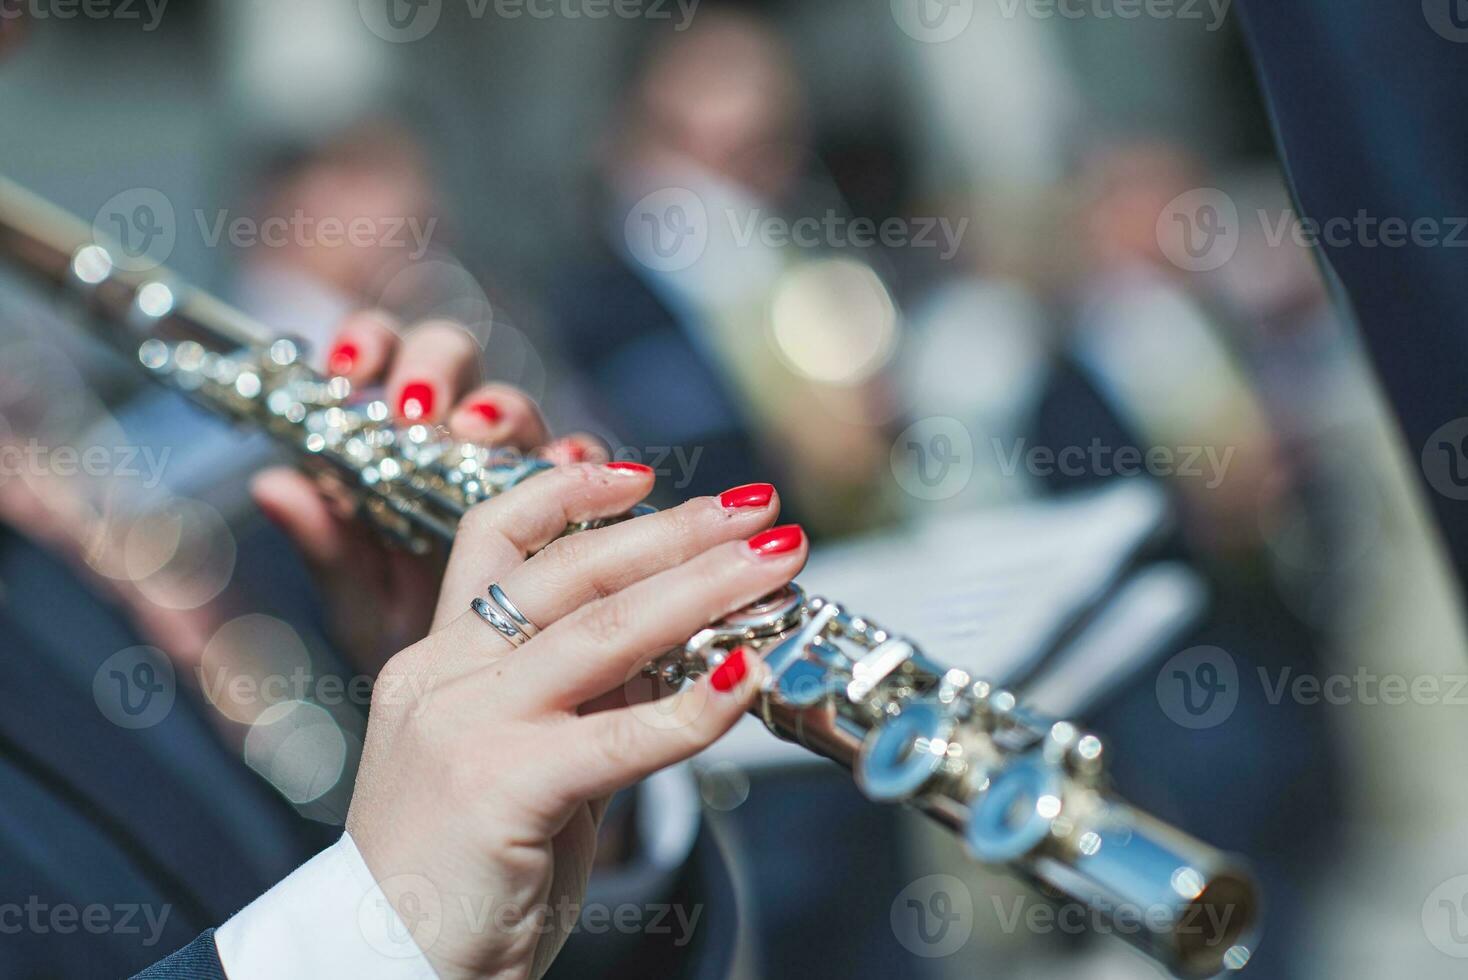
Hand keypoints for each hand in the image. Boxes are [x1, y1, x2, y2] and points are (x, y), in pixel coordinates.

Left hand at [251, 310, 600, 672]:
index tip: (348, 370)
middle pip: (452, 360)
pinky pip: (583, 460)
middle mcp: (457, 443)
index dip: (369, 346)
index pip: (380, 360)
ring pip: (514, 405)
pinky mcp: (578, 498)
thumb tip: (272, 483)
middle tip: (417, 407)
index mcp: (393, 447)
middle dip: (433, 367)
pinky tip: (564, 467)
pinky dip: (576, 457)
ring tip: (478, 436)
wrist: (487, 717)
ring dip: (498, 411)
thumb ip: (326, 547)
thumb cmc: (415, 652)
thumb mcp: (361, 608)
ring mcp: (518, 466)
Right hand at [345, 466, 801, 979]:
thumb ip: (579, 692)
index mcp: (437, 657)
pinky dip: (695, 707)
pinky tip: (748, 683)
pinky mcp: (500, 788)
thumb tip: (674, 636)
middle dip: (677, 532)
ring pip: (604, 632)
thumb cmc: (462, 867)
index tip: (647, 472)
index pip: (495, 535)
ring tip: (775, 566)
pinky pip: (621, 736)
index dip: (571, 490)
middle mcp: (443, 676)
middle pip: (574, 571)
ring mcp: (466, 727)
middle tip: (758, 511)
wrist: (388, 967)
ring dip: (704, 590)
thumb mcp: (514, 753)